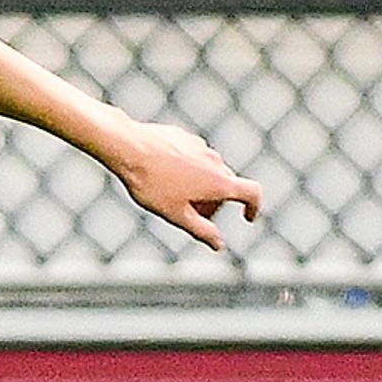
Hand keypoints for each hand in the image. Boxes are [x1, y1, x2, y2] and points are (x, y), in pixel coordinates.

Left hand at [110, 118, 264, 250]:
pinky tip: (163, 175)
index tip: (247, 217)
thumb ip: (201, 230)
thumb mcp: (176, 214)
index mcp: (220, 182)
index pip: (253, 193)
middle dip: (216, 203)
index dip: (254, 207)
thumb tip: (218, 244)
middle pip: (227, 185)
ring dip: (201, 185)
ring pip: (209, 169)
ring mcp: (200, 146)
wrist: (127, 147)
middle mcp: (215, 161)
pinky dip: (188, 169)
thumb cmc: (151, 183)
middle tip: (194, 214)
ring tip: (173, 195)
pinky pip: (193, 156)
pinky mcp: (183, 136)